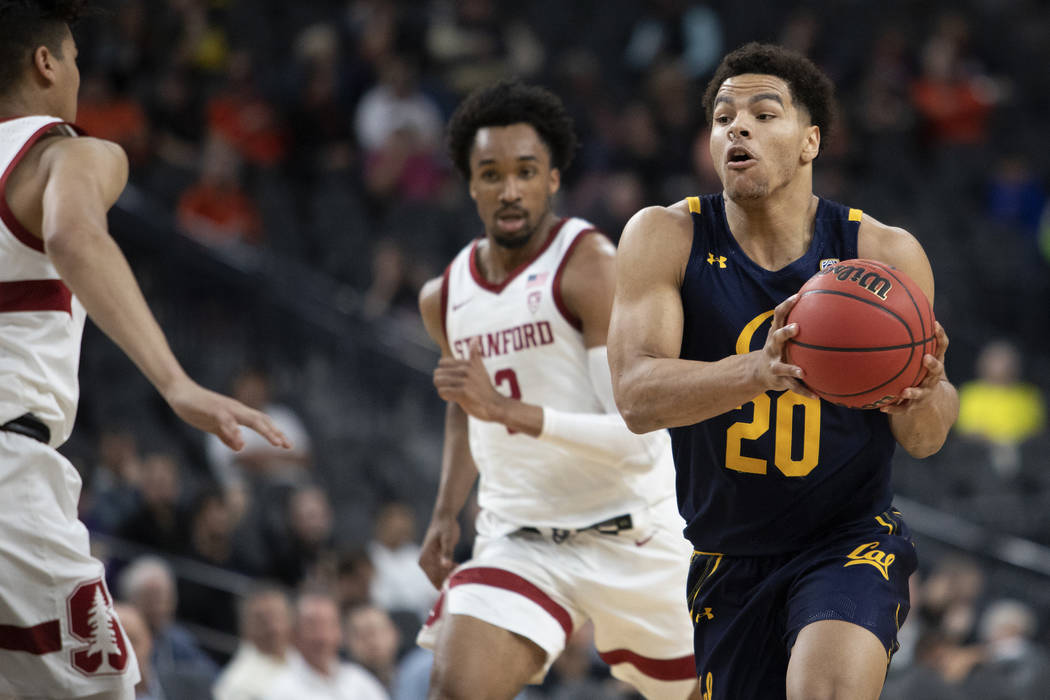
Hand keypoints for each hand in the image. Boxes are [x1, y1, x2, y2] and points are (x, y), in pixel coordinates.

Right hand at [164, 378, 291, 450]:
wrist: (179, 392)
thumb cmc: (198, 408)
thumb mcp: (214, 427)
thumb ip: (227, 436)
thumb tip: (239, 448)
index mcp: (238, 413)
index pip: (262, 422)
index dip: (275, 433)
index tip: (288, 445)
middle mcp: (236, 409)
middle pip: (261, 420)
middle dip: (276, 433)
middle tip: (288, 445)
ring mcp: (225, 408)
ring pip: (249, 419)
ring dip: (264, 430)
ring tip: (276, 443)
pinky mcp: (213, 410)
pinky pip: (226, 421)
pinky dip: (235, 431)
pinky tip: (241, 442)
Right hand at [419, 514, 459, 588]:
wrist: (446, 517)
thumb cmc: (445, 526)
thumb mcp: (447, 539)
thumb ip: (447, 552)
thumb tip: (445, 566)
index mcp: (424, 558)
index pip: (431, 577)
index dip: (440, 582)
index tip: (452, 584)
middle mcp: (426, 561)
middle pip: (436, 578)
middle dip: (447, 580)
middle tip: (460, 579)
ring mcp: (433, 560)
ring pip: (441, 574)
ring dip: (450, 576)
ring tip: (462, 573)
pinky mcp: (440, 558)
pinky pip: (445, 569)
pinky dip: (452, 571)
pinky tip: (460, 567)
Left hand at [433, 341, 506, 421]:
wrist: (494, 405)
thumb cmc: (484, 388)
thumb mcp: (480, 368)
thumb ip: (475, 354)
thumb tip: (475, 338)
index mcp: (467, 363)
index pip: (442, 362)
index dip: (444, 372)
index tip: (453, 379)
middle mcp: (466, 370)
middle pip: (438, 373)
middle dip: (441, 381)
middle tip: (451, 387)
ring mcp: (464, 382)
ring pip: (438, 382)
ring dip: (442, 389)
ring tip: (451, 392)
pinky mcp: (463, 393)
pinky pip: (442, 392)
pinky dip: (445, 396)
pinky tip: (453, 398)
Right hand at [755, 295, 816, 398]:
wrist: (758, 372)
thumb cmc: (779, 349)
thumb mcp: (784, 335)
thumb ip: (801, 323)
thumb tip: (830, 306)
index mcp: (776, 333)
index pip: (778, 315)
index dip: (786, 305)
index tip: (798, 296)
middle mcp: (772, 347)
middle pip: (777, 337)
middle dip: (786, 332)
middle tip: (797, 328)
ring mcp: (774, 363)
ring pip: (781, 366)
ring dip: (791, 368)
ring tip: (801, 372)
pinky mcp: (778, 379)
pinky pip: (792, 386)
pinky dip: (804, 391)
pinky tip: (817, 396)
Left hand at [881, 322, 948, 414]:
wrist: (932, 400)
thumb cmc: (921, 370)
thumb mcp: (921, 354)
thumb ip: (910, 337)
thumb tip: (891, 310)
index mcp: (935, 362)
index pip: (942, 346)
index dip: (940, 335)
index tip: (934, 324)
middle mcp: (932, 377)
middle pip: (936, 370)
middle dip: (932, 364)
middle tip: (926, 358)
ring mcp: (925, 392)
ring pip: (921, 393)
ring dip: (913, 391)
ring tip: (904, 391)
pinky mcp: (914, 406)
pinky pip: (903, 408)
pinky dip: (893, 408)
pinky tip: (881, 407)